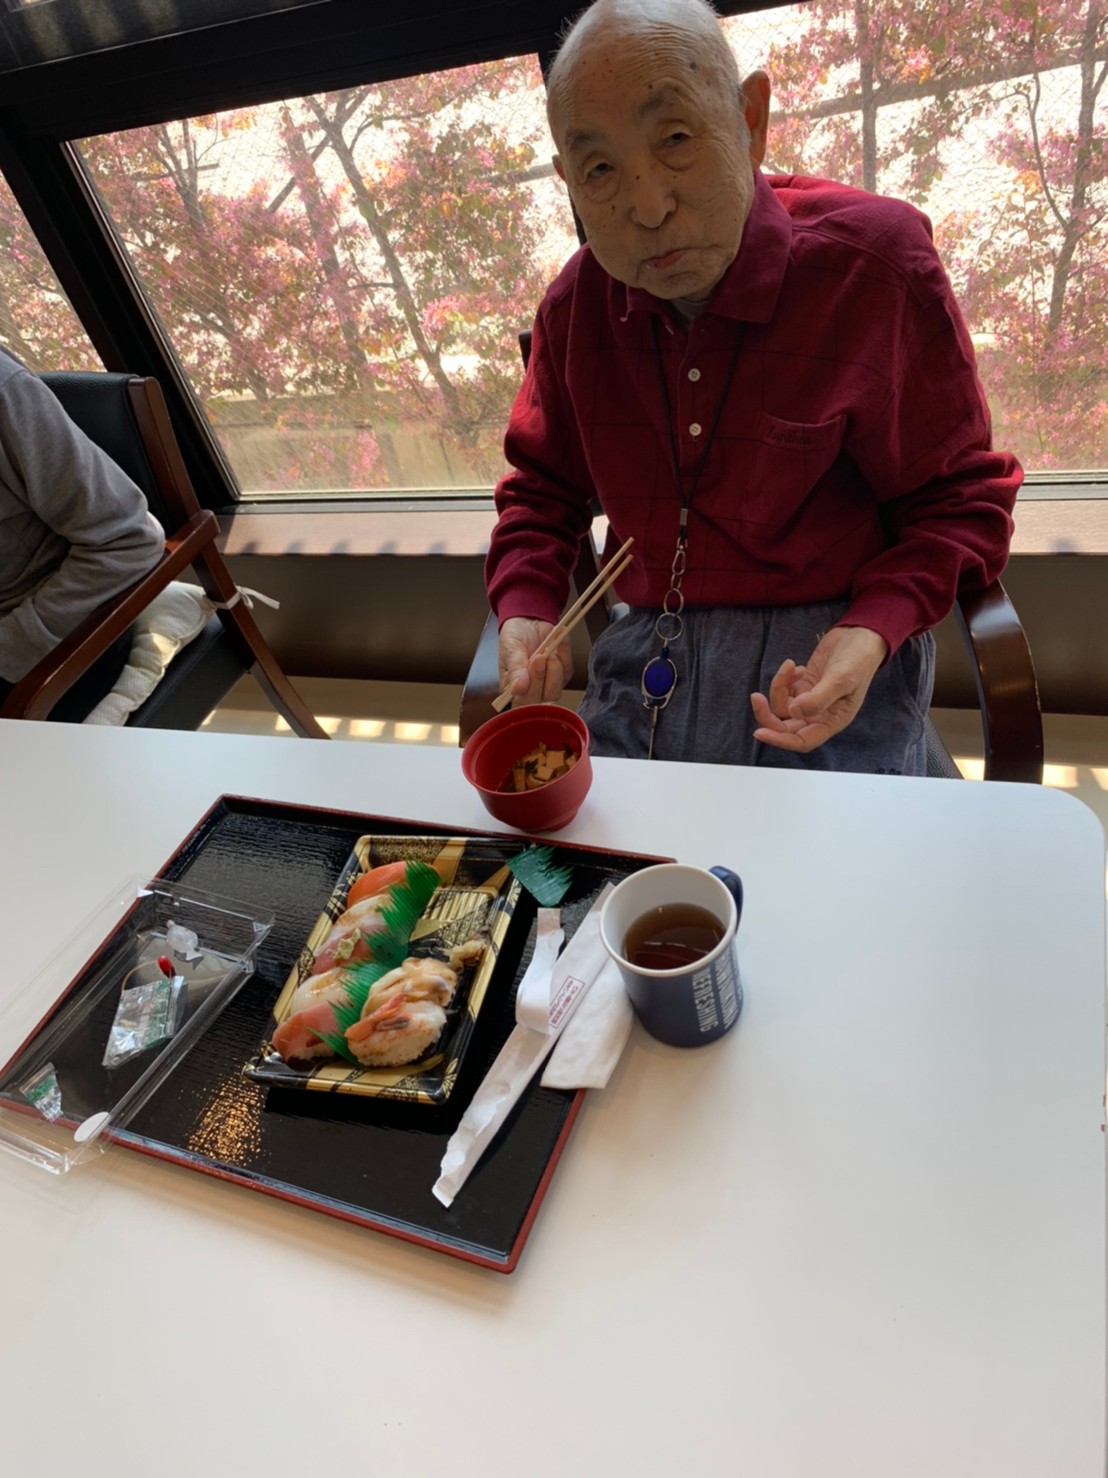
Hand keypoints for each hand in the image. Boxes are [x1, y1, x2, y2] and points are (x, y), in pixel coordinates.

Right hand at [498, 616, 572, 705]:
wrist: (528, 620)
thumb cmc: (514, 637)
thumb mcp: (511, 650)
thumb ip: (515, 669)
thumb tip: (517, 689)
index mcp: (514, 690)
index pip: (524, 704)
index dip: (531, 690)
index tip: (532, 665)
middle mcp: (532, 691)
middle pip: (543, 700)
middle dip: (542, 677)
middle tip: (539, 656)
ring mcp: (549, 684)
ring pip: (557, 690)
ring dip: (554, 668)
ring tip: (547, 649)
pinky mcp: (562, 673)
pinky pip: (567, 671)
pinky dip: (565, 654)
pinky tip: (559, 641)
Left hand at [750, 625, 888, 752]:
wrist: (860, 635)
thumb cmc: (858, 659)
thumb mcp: (841, 679)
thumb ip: (818, 699)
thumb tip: (794, 711)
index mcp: (833, 720)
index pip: (803, 740)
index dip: (780, 740)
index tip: (760, 732)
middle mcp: (820, 714)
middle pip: (786, 726)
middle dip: (769, 713)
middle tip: (757, 697)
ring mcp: (811, 700)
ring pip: (782, 706)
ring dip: (779, 687)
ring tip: (790, 667)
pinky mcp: (804, 686)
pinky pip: (785, 691)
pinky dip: (784, 679)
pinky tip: (795, 666)